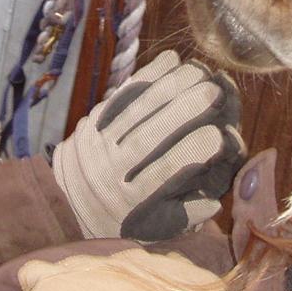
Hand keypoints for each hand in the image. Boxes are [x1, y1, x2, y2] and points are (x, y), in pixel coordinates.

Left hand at [52, 51, 244, 239]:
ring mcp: (98, 143)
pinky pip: (120, 95)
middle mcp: (110, 172)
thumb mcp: (157, 229)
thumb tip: (214, 202)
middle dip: (183, 110)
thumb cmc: (130, 219)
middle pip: (147, 136)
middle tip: (214, 90)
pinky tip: (171, 61)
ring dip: (168, 86)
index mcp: (131, 202)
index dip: (191, 154)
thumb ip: (187, 216)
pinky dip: (146, 76)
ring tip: (198, 72)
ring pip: (134, 111)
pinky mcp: (92, 120)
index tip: (220, 137)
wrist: (71, 203)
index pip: (163, 174)